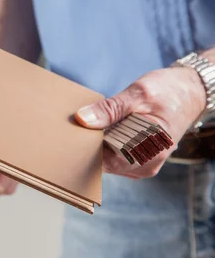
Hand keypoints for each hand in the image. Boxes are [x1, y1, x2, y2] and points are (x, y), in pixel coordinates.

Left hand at [75, 53, 209, 177]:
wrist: (190, 92)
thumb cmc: (168, 91)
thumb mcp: (138, 94)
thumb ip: (109, 109)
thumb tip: (82, 119)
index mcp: (148, 152)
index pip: (103, 162)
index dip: (82, 150)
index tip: (68, 136)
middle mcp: (145, 166)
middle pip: (102, 163)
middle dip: (87, 146)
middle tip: (73, 126)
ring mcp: (142, 165)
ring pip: (106, 160)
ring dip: (95, 144)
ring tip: (88, 124)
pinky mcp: (137, 160)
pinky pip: (113, 156)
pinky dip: (105, 143)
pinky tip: (100, 128)